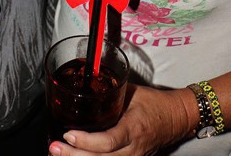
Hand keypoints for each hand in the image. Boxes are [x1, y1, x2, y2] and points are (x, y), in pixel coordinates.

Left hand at [48, 85, 192, 155]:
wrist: (176, 119)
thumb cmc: (155, 104)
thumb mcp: (132, 92)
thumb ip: (110, 92)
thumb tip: (87, 83)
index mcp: (134, 128)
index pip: (109, 141)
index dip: (87, 142)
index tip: (69, 135)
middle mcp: (133, 149)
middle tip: (54, 148)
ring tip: (58, 155)